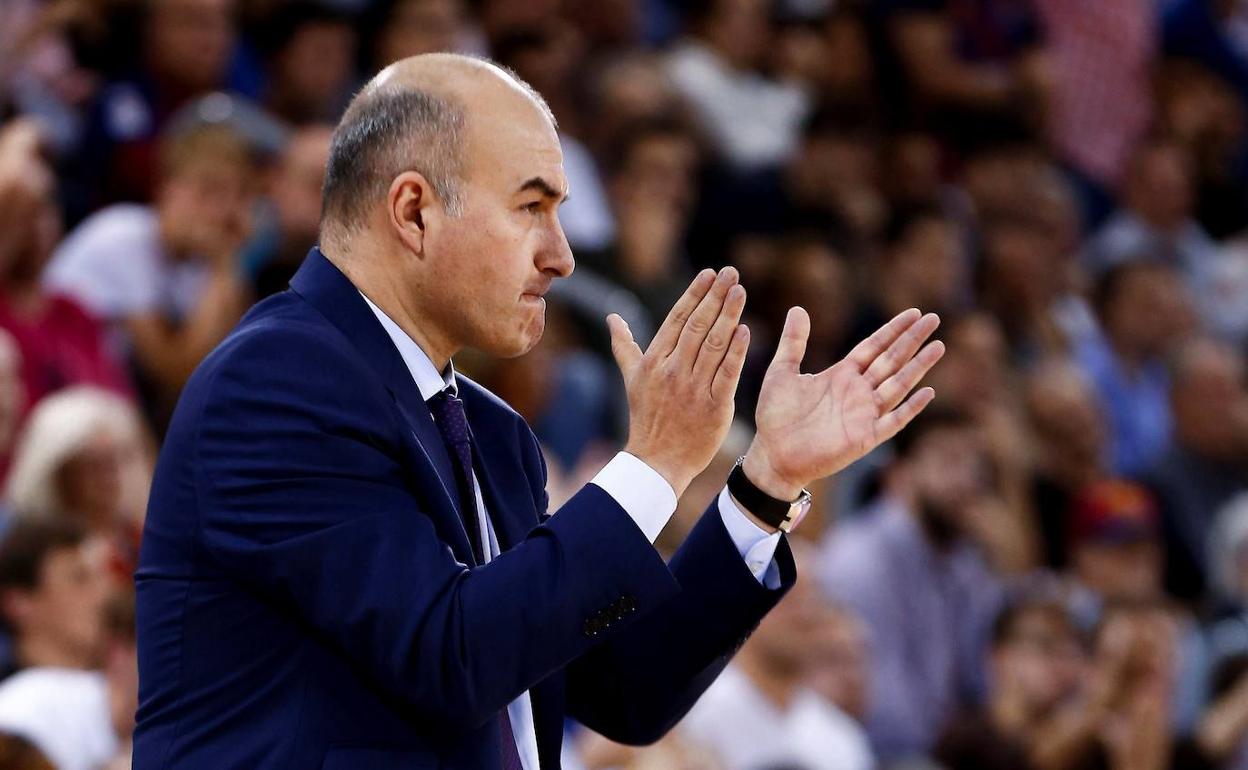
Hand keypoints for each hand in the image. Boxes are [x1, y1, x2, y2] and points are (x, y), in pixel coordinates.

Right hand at [608, 267, 749, 496]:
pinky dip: (736, 353)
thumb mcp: (631, 378)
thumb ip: (624, 345)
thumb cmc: (646, 417)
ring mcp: (693, 389)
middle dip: (715, 296)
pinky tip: (746, 331)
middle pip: (697, 326)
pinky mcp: (714, 407)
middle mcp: (672, 371)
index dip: (694, 294)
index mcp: (654, 361)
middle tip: (730, 272)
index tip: (709, 274)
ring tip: (740, 291)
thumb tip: (611, 317)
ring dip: (728, 315)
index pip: (677, 320)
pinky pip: (726, 375)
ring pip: (713, 346)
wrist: (656, 462)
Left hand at [743, 307, 944, 497]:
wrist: (772, 455)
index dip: (893, 330)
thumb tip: (798, 308)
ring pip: (898, 385)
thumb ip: (793, 342)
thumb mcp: (782, 372)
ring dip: (918, 367)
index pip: (874, 347)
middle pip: (891, 360)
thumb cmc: (776, 416)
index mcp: (842, 375)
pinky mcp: (865, 437)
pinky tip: (927, 392)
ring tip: (938, 346)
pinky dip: (910, 408)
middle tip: (934, 318)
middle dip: (912, 340)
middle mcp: (857, 392)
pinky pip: (893, 421)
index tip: (913, 312)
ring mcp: (864, 414)